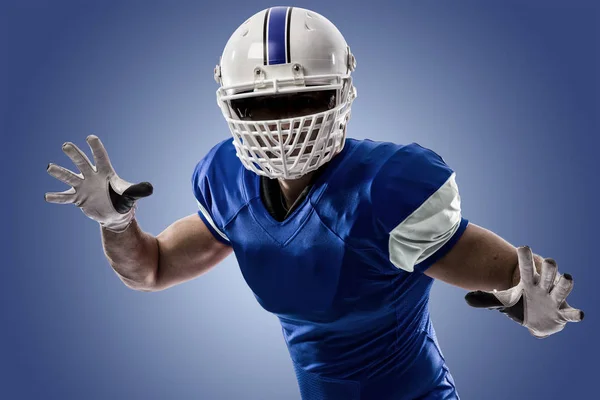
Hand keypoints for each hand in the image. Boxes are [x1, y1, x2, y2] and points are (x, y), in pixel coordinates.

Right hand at [45, 135, 152, 231]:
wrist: (115, 214)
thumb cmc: (123, 200)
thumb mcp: (131, 195)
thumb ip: (137, 190)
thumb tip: (150, 188)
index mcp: (105, 172)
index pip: (100, 157)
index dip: (96, 148)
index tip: (90, 137)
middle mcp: (92, 176)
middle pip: (82, 163)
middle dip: (75, 155)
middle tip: (66, 145)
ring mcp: (83, 186)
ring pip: (70, 177)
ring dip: (60, 172)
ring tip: (50, 167)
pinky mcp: (78, 198)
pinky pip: (65, 197)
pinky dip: (57, 197)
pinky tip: (46, 196)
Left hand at [465, 246, 583, 337]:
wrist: (534, 318)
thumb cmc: (519, 305)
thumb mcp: (502, 302)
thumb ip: (485, 299)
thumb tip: (467, 298)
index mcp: (529, 282)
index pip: (526, 268)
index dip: (525, 259)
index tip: (523, 247)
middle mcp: (543, 287)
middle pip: (547, 274)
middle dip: (548, 267)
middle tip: (548, 260)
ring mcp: (553, 299)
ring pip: (560, 289)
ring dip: (564, 284)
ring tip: (568, 277)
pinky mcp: (561, 313)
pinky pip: (569, 313)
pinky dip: (574, 314)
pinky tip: (579, 315)